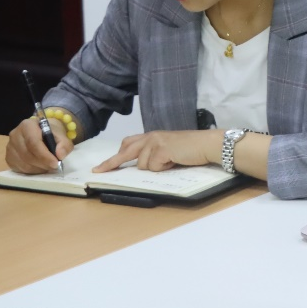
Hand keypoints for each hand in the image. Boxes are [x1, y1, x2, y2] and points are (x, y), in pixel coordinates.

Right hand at [5, 117, 74, 173]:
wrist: (43, 132)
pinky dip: (31, 171)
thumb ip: (64, 144)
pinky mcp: (8, 157)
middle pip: (27, 154)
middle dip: (42, 163)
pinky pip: (18, 168)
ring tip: (48, 167)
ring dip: (38, 168)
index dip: (44, 155)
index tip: (55, 163)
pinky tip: (40, 168)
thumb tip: (60, 155)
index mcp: (27, 125)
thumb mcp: (62, 135)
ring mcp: (9, 147)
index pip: (33, 142)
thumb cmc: (52, 133)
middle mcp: (15, 135)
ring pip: (22, 163)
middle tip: (54, 167)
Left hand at [93, 130, 219, 172]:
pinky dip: (164, 168)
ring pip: (142, 164)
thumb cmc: (192, 149)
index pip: (128, 144)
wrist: (208, 144)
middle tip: (99, 171)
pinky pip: (154, 167)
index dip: (114, 157)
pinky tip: (175, 162)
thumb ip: (155, 153)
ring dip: (155, 168)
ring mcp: (155, 142)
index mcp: (152, 136)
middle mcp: (151, 137)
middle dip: (112, 163)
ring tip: (172, 162)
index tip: (101, 167)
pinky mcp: (161, 150)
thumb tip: (142, 165)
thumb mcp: (169, 149)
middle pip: (125, 151)